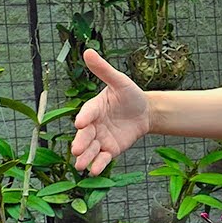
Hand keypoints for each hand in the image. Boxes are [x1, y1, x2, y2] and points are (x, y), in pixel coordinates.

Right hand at [71, 49, 150, 174]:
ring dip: (85, 157)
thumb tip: (88, 51)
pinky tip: (95, 171)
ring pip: (90, 149)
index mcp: (94, 108)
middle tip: (76, 150)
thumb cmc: (129, 95)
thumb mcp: (120, 82)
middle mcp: (94, 125)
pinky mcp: (110, 150)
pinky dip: (99, 165)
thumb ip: (104, 70)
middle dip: (80, 142)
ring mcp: (100, 139)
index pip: (88, 112)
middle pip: (85, 135)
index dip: (85, 117)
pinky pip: (103, 158)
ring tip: (80, 166)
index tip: (81, 122)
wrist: (145, 112)